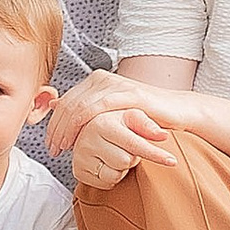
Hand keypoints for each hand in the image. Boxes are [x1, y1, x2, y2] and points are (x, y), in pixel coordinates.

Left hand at [48, 70, 173, 160]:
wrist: (178, 110)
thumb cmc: (144, 115)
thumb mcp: (110, 111)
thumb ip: (86, 108)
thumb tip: (56, 106)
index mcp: (96, 80)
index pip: (66, 101)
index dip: (54, 123)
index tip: (50, 144)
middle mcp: (103, 78)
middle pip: (69, 104)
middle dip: (56, 129)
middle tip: (52, 150)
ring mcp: (115, 84)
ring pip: (78, 107)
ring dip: (65, 131)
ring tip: (62, 149)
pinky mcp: (127, 94)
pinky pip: (96, 108)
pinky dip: (81, 126)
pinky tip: (77, 141)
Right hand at [65, 103, 175, 193]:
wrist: (92, 129)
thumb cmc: (117, 122)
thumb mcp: (134, 117)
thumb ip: (148, 125)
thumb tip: (163, 135)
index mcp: (101, 121)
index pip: (134, 144)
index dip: (155, 154)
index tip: (172, 161)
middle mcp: (87, 138)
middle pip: (126, 161)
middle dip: (132, 157)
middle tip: (126, 147)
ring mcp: (80, 156)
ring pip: (115, 174)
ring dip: (121, 168)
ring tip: (115, 153)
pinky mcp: (78, 171)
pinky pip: (105, 183)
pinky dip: (111, 176)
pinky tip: (107, 163)